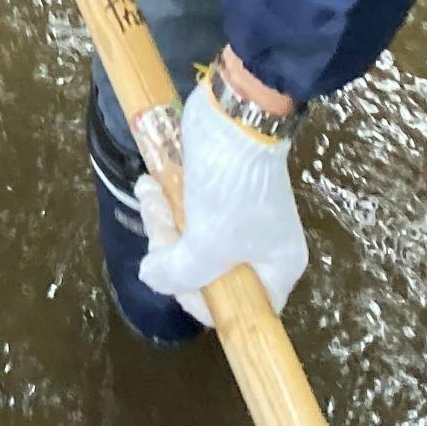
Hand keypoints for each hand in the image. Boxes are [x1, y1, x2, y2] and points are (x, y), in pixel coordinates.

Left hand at [135, 74, 308, 324]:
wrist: (234, 115)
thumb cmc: (231, 187)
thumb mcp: (209, 242)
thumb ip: (180, 272)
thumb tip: (152, 277)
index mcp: (276, 267)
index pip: (241, 310)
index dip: (202, 302)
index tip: (175, 280)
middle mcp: (259, 248)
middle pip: (206, 273)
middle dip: (173, 251)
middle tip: (161, 226)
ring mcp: (236, 219)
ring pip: (188, 240)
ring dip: (162, 221)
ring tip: (151, 196)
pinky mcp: (214, 192)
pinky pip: (184, 212)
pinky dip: (164, 202)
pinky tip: (149, 186)